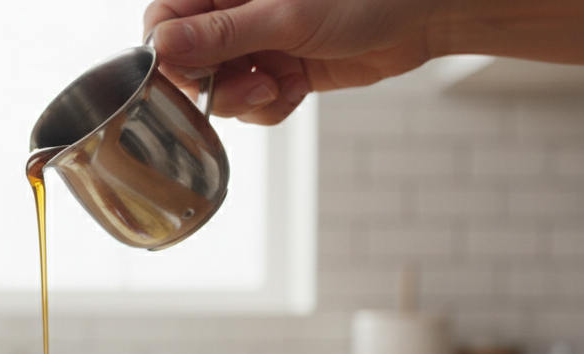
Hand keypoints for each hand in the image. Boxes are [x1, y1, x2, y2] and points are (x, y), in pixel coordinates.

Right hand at [144, 0, 439, 124]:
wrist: (420, 16)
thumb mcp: (284, 17)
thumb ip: (220, 35)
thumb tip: (163, 44)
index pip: (164, 21)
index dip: (170, 55)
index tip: (190, 76)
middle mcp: (234, 15)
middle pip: (188, 63)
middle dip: (214, 85)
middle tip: (249, 87)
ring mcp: (256, 44)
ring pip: (218, 88)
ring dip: (244, 101)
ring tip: (277, 89)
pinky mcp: (277, 70)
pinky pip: (250, 103)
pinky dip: (268, 107)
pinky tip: (295, 90)